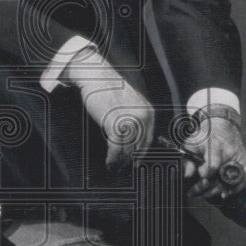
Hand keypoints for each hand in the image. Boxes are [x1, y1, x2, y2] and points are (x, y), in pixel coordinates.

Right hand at [63, 49, 154, 168]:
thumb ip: (133, 119)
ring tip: (114, 168)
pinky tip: (109, 162)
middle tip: (122, 169)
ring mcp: (130, 122)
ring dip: (120, 162)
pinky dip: (112, 158)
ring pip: (127, 150)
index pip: (147, 140)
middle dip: (129, 160)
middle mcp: (143, 118)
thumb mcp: (129, 104)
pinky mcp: (116, 125)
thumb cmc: (109, 88)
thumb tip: (129, 139)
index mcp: (148, 113)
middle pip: (137, 147)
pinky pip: (116, 148)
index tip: (135, 162)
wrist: (98, 76)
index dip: (140, 154)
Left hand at [185, 116, 245, 199]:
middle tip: (195, 192)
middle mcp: (230, 152)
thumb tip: (187, 175)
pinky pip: (244, 179)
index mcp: (215, 144)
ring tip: (206, 194)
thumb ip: (187, 159)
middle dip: (208, 187)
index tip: (199, 175)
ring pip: (232, 180)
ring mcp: (240, 157)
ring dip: (218, 190)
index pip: (213, 165)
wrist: (224, 128)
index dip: (205, 174)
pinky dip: (235, 189)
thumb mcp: (192, 144)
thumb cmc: (205, 137)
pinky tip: (224, 194)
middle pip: (221, 176)